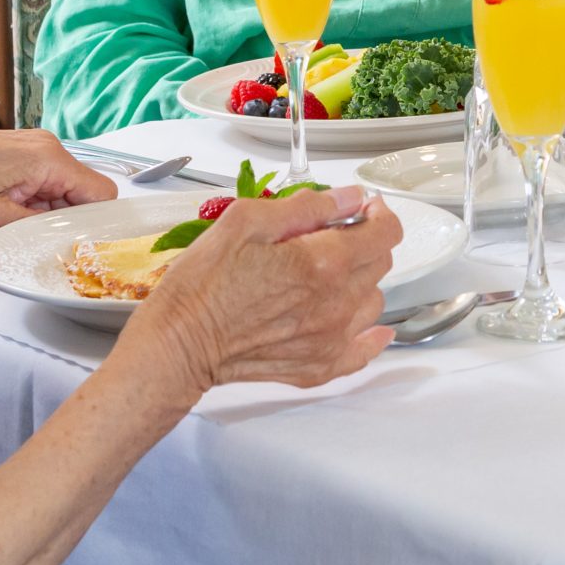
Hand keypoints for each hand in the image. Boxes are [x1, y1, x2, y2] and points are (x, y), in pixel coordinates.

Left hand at [0, 128, 115, 240]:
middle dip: (60, 223)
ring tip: (4, 229)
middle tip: (29, 240)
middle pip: (80, 195)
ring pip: (58, 194)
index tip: (73, 244)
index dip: (93, 224)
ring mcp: (31, 150)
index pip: (101, 194)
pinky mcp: (17, 156)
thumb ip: (33, 230)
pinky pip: (38, 187)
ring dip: (39, 217)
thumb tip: (61, 241)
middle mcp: (46, 148)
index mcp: (48, 158)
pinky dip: (25, 207)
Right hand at [128, 186, 400, 397]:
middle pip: (380, 263)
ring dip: (359, 282)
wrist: (178, 345)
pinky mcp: (319, 366)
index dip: (378, 213)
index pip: (386, 232)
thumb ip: (307, 206)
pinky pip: (365, 349)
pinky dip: (368, 332)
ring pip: (373, 301)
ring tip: (326, 277)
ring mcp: (331, 339)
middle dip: (363, 242)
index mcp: (323, 262)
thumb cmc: (202, 284)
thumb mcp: (245, 221)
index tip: (362, 208)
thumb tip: (350, 197)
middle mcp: (336, 302)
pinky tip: (356, 320)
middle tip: (330, 237)